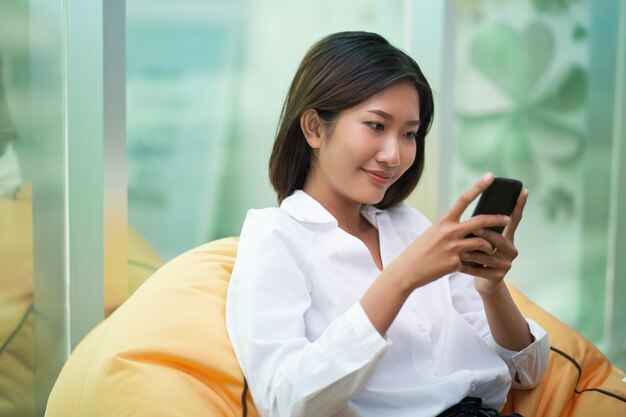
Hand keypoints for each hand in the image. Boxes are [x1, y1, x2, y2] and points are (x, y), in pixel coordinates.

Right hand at [393, 173, 510, 289]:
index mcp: (443, 221)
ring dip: (490, 247)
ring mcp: (453, 248)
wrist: (407, 270)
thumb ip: (451, 229)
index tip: (490, 176)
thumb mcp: (433, 234)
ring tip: (491, 250)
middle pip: (480, 221)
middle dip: (497, 219)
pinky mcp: (455, 263)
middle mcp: (449, 232)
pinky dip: (474, 263)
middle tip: (508, 218)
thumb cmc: (421, 251)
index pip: (463, 199)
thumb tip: (472, 229)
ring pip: (482, 243)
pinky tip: (471, 266)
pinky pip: (472, 261)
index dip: (478, 187)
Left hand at [459, 188, 528, 293]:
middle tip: (473, 228)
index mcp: (508, 237)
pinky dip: (469, 267)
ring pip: (488, 255)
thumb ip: (480, 227)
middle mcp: (511, 250)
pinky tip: (459, 265)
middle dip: (485, 234)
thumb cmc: (478, 255)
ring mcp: (506, 264)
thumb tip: (475, 211)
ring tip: (459, 251)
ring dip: (472, 252)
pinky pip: (481, 269)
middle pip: (499, 238)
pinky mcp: (499, 276)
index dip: (519, 205)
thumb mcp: (481, 240)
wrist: (483, 281)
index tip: (523, 190)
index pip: (514, 219)